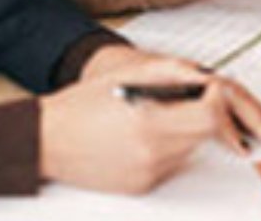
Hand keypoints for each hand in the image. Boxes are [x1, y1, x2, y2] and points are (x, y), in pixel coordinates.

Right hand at [43, 49, 260, 192]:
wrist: (43, 141)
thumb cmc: (80, 105)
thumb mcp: (127, 77)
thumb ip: (173, 73)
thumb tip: (207, 77)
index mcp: (149, 123)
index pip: (210, 115)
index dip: (217, 100)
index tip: (211, 87)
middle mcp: (152, 154)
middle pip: (207, 133)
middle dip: (207, 113)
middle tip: (200, 99)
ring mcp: (149, 174)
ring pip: (192, 148)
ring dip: (187, 129)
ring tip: (159, 113)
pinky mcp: (144, 186)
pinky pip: (173, 162)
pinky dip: (169, 146)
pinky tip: (142, 134)